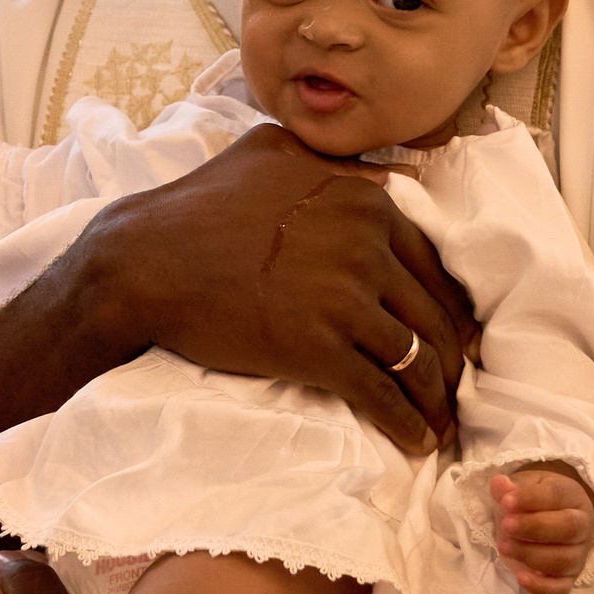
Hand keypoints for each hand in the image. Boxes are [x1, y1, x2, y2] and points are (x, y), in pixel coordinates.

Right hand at [74, 122, 476, 451]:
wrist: (141, 262)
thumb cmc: (196, 205)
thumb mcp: (272, 153)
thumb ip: (335, 163)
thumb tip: (389, 173)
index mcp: (364, 200)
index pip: (432, 262)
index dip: (447, 304)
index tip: (450, 332)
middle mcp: (364, 245)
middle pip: (433, 314)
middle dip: (449, 356)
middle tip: (451, 382)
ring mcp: (343, 299)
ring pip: (415, 358)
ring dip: (435, 398)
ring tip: (438, 419)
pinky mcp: (318, 349)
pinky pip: (382, 394)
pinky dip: (407, 423)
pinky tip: (416, 440)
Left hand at [490, 464, 593, 593]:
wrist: (542, 518)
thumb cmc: (531, 501)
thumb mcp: (519, 487)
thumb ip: (508, 488)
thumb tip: (499, 485)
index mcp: (571, 497)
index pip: (557, 496)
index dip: (531, 499)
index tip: (506, 501)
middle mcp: (581, 527)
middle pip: (569, 529)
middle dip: (534, 528)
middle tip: (506, 525)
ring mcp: (577, 556)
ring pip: (564, 561)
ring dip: (532, 556)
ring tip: (504, 546)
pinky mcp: (567, 579)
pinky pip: (561, 590)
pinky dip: (541, 588)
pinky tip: (520, 578)